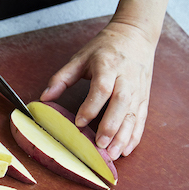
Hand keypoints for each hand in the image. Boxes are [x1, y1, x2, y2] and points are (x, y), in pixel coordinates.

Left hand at [40, 21, 156, 159]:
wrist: (135, 35)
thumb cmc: (104, 48)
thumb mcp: (80, 58)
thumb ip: (61, 78)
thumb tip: (43, 98)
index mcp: (108, 66)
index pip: (102, 89)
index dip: (91, 107)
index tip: (78, 123)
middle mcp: (126, 78)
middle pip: (121, 103)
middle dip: (111, 126)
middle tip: (100, 145)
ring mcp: (138, 89)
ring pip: (133, 115)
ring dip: (124, 136)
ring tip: (114, 154)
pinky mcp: (145, 97)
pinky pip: (141, 118)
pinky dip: (135, 135)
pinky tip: (126, 149)